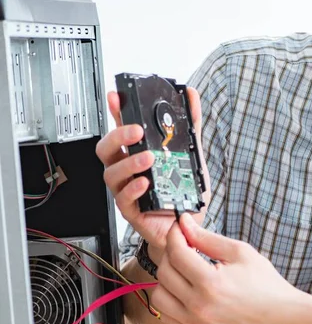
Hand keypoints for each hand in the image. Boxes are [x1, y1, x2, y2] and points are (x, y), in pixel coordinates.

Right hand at [95, 88, 210, 256]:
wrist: (188, 227)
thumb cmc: (183, 192)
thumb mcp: (192, 155)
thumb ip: (191, 126)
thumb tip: (192, 97)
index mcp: (137, 154)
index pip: (122, 129)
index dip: (116, 112)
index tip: (116, 97)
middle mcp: (128, 171)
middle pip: (107, 148)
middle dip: (118, 135)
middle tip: (137, 130)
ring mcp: (127, 190)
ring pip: (112, 173)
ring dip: (129, 163)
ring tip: (148, 159)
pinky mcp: (132, 210)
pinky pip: (124, 199)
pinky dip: (134, 190)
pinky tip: (145, 183)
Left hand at [151, 213, 307, 323]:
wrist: (279, 315)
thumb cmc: (264, 283)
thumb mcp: (240, 252)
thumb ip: (207, 238)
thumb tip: (184, 224)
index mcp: (211, 283)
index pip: (177, 253)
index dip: (175, 234)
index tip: (179, 227)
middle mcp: (199, 306)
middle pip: (165, 271)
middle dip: (172, 252)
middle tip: (186, 245)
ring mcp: (195, 322)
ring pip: (158, 295)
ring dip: (167, 277)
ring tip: (184, 269)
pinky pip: (165, 314)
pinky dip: (169, 298)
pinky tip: (184, 288)